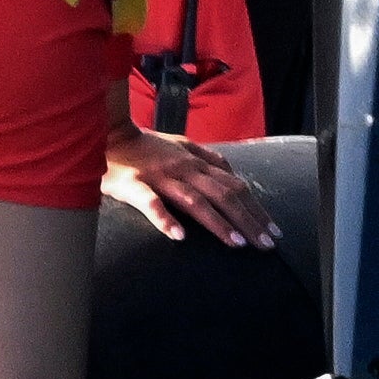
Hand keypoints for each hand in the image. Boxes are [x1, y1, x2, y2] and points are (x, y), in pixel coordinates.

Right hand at [104, 111, 276, 248]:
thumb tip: (232, 171)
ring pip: (195, 200)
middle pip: (222, 195)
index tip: (273, 231)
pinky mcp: (133, 185)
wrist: (105, 133)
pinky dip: (165, 219)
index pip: (234, 186)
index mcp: (195, 161)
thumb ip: (207, 157)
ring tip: (237, 244)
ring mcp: (159, 177)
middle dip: (247, 220)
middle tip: (265, 245)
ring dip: (218, 222)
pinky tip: (179, 236)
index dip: (256, 208)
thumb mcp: (180, 144)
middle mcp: (183, 168)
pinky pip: (150, 203)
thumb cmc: (144, 145)